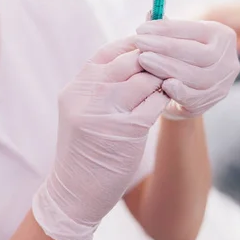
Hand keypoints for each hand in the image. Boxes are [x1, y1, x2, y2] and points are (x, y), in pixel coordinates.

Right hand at [32, 37, 168, 239]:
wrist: (74, 192)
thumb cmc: (83, 149)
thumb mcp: (80, 109)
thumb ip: (99, 84)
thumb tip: (135, 56)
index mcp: (77, 87)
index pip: (109, 52)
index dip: (132, 46)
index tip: (149, 48)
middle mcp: (89, 95)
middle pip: (130, 61)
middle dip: (151, 61)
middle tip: (165, 67)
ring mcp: (108, 112)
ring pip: (146, 79)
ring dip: (160, 81)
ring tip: (164, 86)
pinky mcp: (128, 130)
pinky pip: (155, 103)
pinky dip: (163, 100)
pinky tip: (164, 103)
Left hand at [135, 19, 239, 120]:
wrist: (186, 90)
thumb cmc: (180, 56)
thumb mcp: (178, 38)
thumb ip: (165, 28)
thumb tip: (150, 14)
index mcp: (221, 35)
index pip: (195, 29)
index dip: (167, 28)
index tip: (142, 29)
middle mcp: (228, 59)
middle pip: (198, 53)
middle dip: (165, 47)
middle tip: (140, 43)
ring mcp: (222, 83)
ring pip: (196, 76)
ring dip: (166, 67)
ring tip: (143, 59)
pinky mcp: (211, 102)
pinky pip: (195, 98)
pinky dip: (179, 91)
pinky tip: (163, 83)